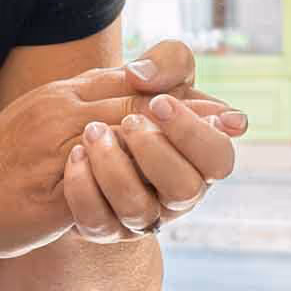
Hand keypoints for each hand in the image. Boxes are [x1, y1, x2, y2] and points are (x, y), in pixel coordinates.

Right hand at [0, 41, 241, 260]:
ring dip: (177, 141)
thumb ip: (78, 110)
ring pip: (127, 135)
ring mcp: (55, 149)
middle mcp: (59, 113)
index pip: (125, 82)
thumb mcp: (35, 124)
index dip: (174, 88)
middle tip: (236, 118)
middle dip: (189, 110)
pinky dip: (143, 181)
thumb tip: (126, 99)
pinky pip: (104, 183)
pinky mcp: (54, 188)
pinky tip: (175, 191)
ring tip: (215, 148)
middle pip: (136, 101)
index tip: (216, 99)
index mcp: (57, 97)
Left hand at [61, 73, 243, 243]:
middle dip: (155, 151)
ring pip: (139, 208)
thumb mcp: (156, 74)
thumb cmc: (131, 101)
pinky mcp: (103, 228)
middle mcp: (176, 195)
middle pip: (185, 188)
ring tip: (92, 132)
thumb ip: (169, 61)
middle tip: (129, 123)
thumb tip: (144, 77)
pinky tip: (74, 155)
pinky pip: (96, 220)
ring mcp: (140, 216)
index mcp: (200, 159)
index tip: (160, 103)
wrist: (71, 136)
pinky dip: (83, 186)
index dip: (194, 133)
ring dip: (114, 166)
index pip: (219, 158)